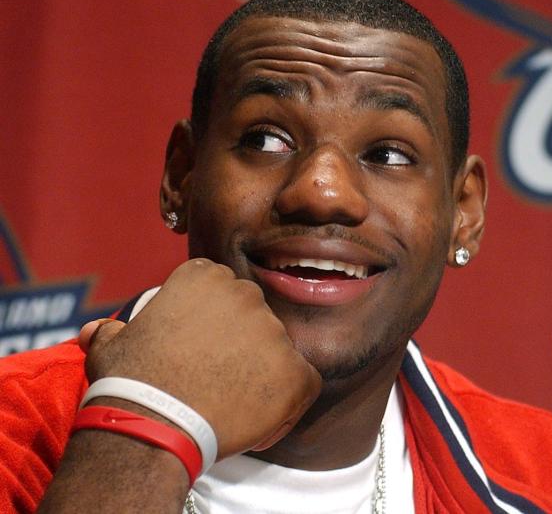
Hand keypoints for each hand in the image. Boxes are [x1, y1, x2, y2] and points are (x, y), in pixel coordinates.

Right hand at [79, 258, 321, 458]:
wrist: (152, 423)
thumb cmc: (128, 382)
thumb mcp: (110, 347)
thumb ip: (113, 331)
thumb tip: (98, 330)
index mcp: (204, 277)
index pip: (220, 289)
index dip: (211, 318)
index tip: (198, 344)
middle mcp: (245, 294)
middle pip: (252, 314)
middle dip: (239, 340)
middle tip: (215, 373)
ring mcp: (274, 331)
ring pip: (277, 347)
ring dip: (261, 369)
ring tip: (231, 400)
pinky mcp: (295, 370)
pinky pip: (305, 380)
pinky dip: (290, 397)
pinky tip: (264, 413)